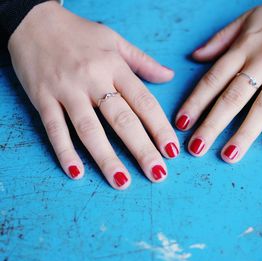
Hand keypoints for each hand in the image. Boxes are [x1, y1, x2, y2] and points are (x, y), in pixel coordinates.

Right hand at [8, 1, 178, 188]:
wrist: (32, 20)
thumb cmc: (79, 33)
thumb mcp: (115, 40)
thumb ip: (143, 61)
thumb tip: (169, 76)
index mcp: (115, 67)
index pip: (144, 102)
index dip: (160, 128)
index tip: (172, 150)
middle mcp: (93, 79)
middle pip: (122, 120)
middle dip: (142, 149)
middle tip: (158, 174)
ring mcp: (66, 90)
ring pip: (90, 129)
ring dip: (107, 158)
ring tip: (123, 182)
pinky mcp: (42, 98)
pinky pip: (54, 129)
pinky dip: (64, 151)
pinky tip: (76, 172)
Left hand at [176, 0, 261, 161]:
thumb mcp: (247, 19)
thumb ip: (220, 40)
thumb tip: (195, 56)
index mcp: (243, 48)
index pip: (213, 79)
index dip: (195, 103)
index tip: (181, 123)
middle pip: (233, 98)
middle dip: (212, 125)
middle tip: (197, 148)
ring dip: (245, 133)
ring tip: (229, 155)